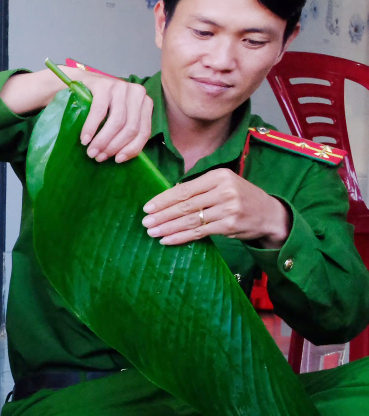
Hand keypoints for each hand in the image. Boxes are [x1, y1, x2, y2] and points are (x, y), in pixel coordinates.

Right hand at [1, 66, 152, 162]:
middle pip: (131, 127)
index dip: (131, 149)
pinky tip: (85, 139)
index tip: (117, 160)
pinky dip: (92, 128)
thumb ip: (125, 130)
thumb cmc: (99, 103)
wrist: (80, 83)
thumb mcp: (118, 115)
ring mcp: (120, 87)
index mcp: (144, 103)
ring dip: (103, 140)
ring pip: (118, 121)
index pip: (144, 131)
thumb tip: (121, 156)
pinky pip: (99, 112)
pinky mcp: (103, 85)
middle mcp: (137, 93)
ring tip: (91, 151)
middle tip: (99, 157)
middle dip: (114, 146)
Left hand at [142, 168, 291, 246]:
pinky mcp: (229, 226)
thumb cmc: (240, 197)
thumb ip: (199, 188)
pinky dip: (181, 237)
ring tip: (152, 232)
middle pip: (185, 205)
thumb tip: (167, 196)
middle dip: (162, 215)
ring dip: (168, 227)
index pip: (184, 189)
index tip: (147, 207)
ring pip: (190, 220)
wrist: (269, 214)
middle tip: (145, 222)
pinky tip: (167, 239)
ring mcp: (228, 209)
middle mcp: (224, 190)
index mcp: (219, 176)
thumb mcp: (223, 185)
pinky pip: (199, 232)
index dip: (164, 199)